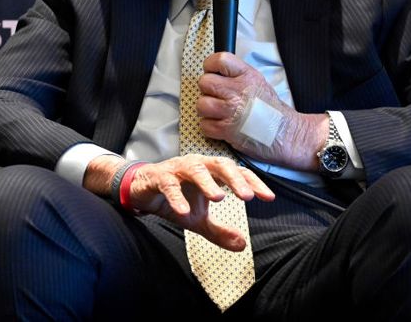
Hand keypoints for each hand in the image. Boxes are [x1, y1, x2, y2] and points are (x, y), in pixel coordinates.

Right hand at [127, 155, 274, 250]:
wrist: (141, 191)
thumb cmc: (174, 198)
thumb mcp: (198, 219)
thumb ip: (219, 231)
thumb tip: (243, 245)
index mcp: (212, 172)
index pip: (238, 173)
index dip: (254, 183)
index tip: (268, 198)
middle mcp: (198, 165)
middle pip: (221, 165)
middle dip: (235, 179)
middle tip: (247, 196)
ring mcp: (178, 168)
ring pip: (196, 169)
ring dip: (207, 182)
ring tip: (219, 198)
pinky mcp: (159, 176)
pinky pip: (168, 184)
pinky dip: (176, 197)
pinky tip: (183, 211)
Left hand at [196, 52, 327, 170]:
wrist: (284, 135)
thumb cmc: (271, 111)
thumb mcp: (258, 82)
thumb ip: (237, 75)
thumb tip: (216, 72)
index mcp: (247, 76)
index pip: (218, 60)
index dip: (211, 66)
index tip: (213, 74)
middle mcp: (238, 91)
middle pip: (205, 82)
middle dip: (208, 90)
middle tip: (218, 97)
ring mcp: (231, 111)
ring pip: (201, 104)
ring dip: (207, 111)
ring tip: (219, 113)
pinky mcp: (226, 130)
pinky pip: (204, 125)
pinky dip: (210, 128)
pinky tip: (221, 126)